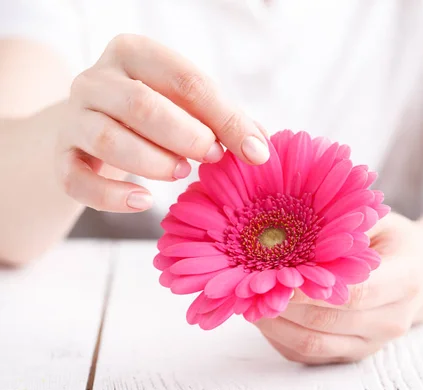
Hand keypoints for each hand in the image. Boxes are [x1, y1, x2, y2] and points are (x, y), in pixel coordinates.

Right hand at [56, 34, 268, 211]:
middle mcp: (97, 79)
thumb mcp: (189, 105)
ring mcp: (74, 116)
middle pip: (142, 105)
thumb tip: (261, 149)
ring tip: (181, 173)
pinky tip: (144, 202)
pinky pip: (77, 178)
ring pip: (109, 140)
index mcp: (135, 53)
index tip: (253, 151)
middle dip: (187, 136)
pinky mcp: (61, 155)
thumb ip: (225, 121)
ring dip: (154, 162)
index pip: (185, 80)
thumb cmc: (155, 112)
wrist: (94, 126)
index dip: (224, 117)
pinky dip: (112, 196)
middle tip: (213, 157)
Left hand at [255, 212, 422, 364]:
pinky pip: (309, 354)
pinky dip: (281, 337)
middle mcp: (392, 319)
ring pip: (314, 344)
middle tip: (251, 287)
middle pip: (327, 322)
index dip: (311, 290)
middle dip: (284, 306)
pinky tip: (265, 316)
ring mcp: (373, 343)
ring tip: (250, 301)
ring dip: (276, 325)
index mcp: (406, 280)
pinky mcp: (353, 354)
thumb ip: (346, 224)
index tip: (275, 276)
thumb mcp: (381, 219)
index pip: (354, 294)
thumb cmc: (396, 241)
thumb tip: (296, 226)